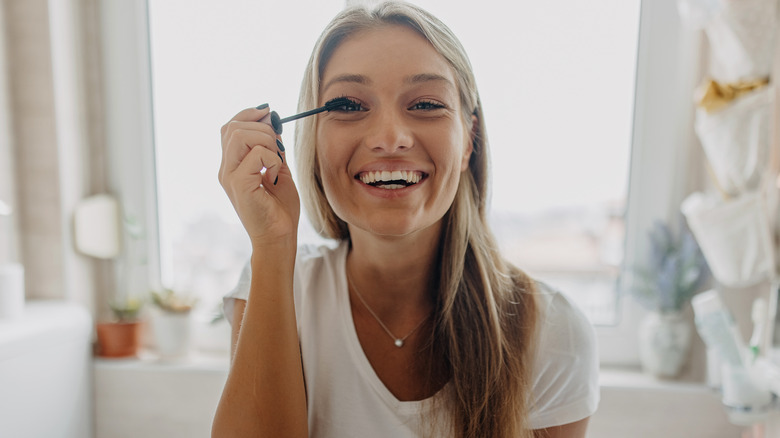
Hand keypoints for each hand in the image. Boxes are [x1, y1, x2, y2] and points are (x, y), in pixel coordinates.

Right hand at [219, 106, 299, 245]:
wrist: (279, 237)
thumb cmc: (279, 209)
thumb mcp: (278, 169)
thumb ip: (273, 148)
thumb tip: (272, 122)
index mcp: (232, 165)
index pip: (230, 127)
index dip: (249, 114)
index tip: (269, 114)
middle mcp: (226, 169)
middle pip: (232, 127)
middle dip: (261, 128)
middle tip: (278, 146)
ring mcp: (230, 176)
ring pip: (240, 135)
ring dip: (267, 141)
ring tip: (276, 162)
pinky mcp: (239, 184)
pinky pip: (257, 154)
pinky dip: (272, 159)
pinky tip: (274, 176)